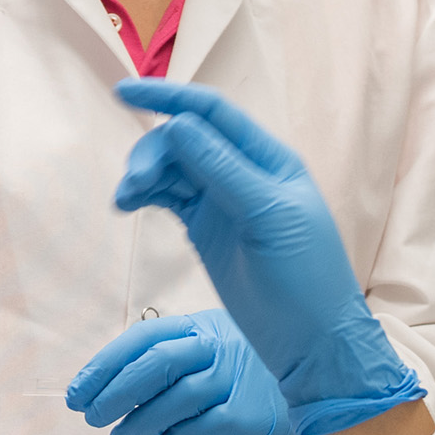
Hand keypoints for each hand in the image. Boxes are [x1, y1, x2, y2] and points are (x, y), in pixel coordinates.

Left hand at [68, 310, 303, 434]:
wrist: (300, 399)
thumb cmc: (237, 377)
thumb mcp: (206, 353)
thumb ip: (165, 363)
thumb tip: (101, 388)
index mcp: (201, 326)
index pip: (145, 336)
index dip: (106, 363)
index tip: (79, 390)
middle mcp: (221, 346)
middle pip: (159, 362)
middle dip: (116, 391)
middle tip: (91, 416)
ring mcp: (239, 378)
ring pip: (178, 398)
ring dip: (139, 422)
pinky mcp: (251, 412)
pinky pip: (203, 427)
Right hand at [112, 80, 421, 434]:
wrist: (312, 343)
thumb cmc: (306, 279)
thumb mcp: (268, 218)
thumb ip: (223, 170)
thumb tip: (179, 124)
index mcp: (269, 160)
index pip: (213, 114)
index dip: (170, 98)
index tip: (124, 91)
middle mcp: (244, 173)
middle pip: (185, 140)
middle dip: (152, 152)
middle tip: (131, 185)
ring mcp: (223, 201)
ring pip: (172, 168)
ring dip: (144, 175)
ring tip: (123, 201)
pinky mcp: (206, 229)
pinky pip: (167, 197)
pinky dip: (145, 195)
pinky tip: (127, 205)